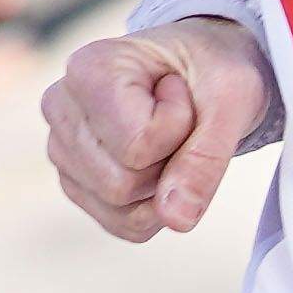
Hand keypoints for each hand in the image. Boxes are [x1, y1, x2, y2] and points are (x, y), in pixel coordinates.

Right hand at [41, 16, 273, 244]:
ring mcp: (61, 148)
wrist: (201, 70)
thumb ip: (206, 158)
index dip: (181, 129)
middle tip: (180, 119)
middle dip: (171, 163)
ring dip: (164, 185)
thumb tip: (175, 219)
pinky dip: (156, 206)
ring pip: (119, 208)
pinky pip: (122, 224)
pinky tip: (160, 162)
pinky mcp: (75, 182)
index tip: (181, 90)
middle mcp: (60, 108)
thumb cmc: (212, 71)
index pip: (138, 144)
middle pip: (121, 184)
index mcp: (88, 68)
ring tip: (167, 136)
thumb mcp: (231, 99)